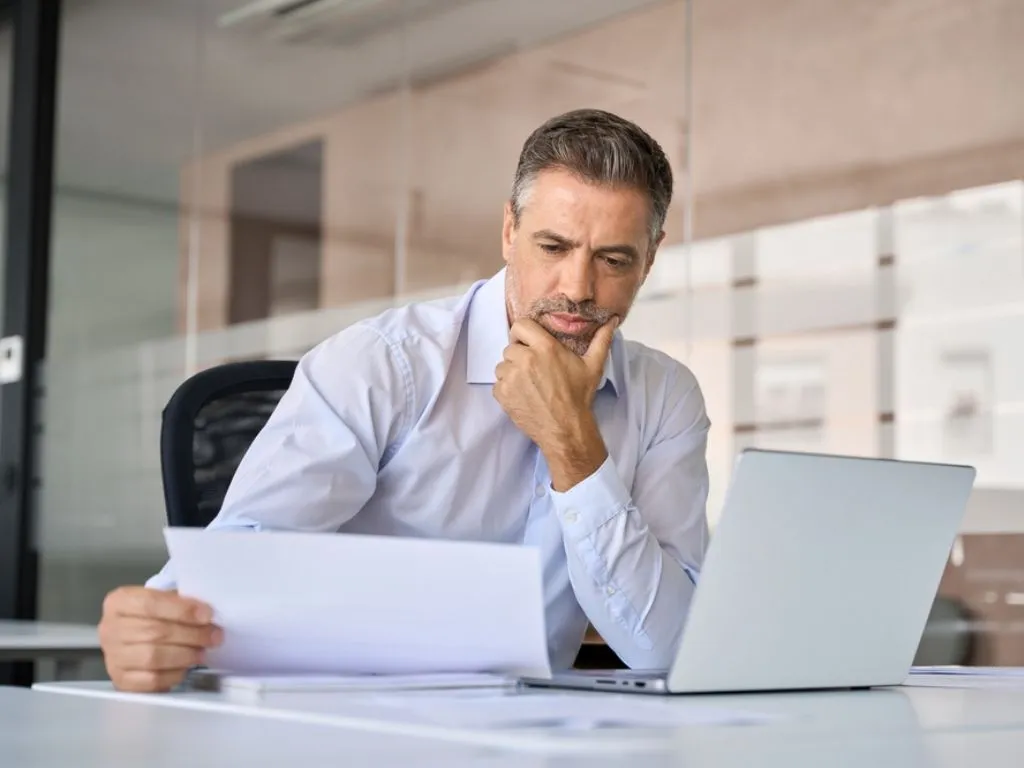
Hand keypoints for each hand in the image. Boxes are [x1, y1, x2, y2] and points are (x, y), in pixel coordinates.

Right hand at [98, 586, 221, 692]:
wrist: (134, 637)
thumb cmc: (155, 615)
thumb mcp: (163, 599)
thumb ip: (180, 603)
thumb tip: (206, 615)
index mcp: (119, 602)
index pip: (150, 604)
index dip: (182, 610)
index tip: (207, 615)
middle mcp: (109, 629)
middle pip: (154, 632)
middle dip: (191, 634)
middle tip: (214, 636)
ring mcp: (112, 657)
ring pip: (152, 657)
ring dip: (184, 655)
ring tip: (202, 652)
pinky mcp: (120, 680)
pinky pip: (150, 680)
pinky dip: (173, 674)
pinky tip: (186, 668)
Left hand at [493, 317, 616, 489]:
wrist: (566, 429)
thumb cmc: (579, 396)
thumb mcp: (593, 366)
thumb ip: (601, 340)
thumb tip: (612, 320)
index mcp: (545, 347)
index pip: (520, 325)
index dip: (522, 333)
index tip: (528, 342)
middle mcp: (525, 359)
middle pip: (510, 348)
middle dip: (519, 356)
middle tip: (533, 369)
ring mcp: (512, 377)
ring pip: (502, 366)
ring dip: (512, 373)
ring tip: (529, 384)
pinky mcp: (503, 394)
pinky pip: (498, 384)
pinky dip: (507, 390)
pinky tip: (523, 396)